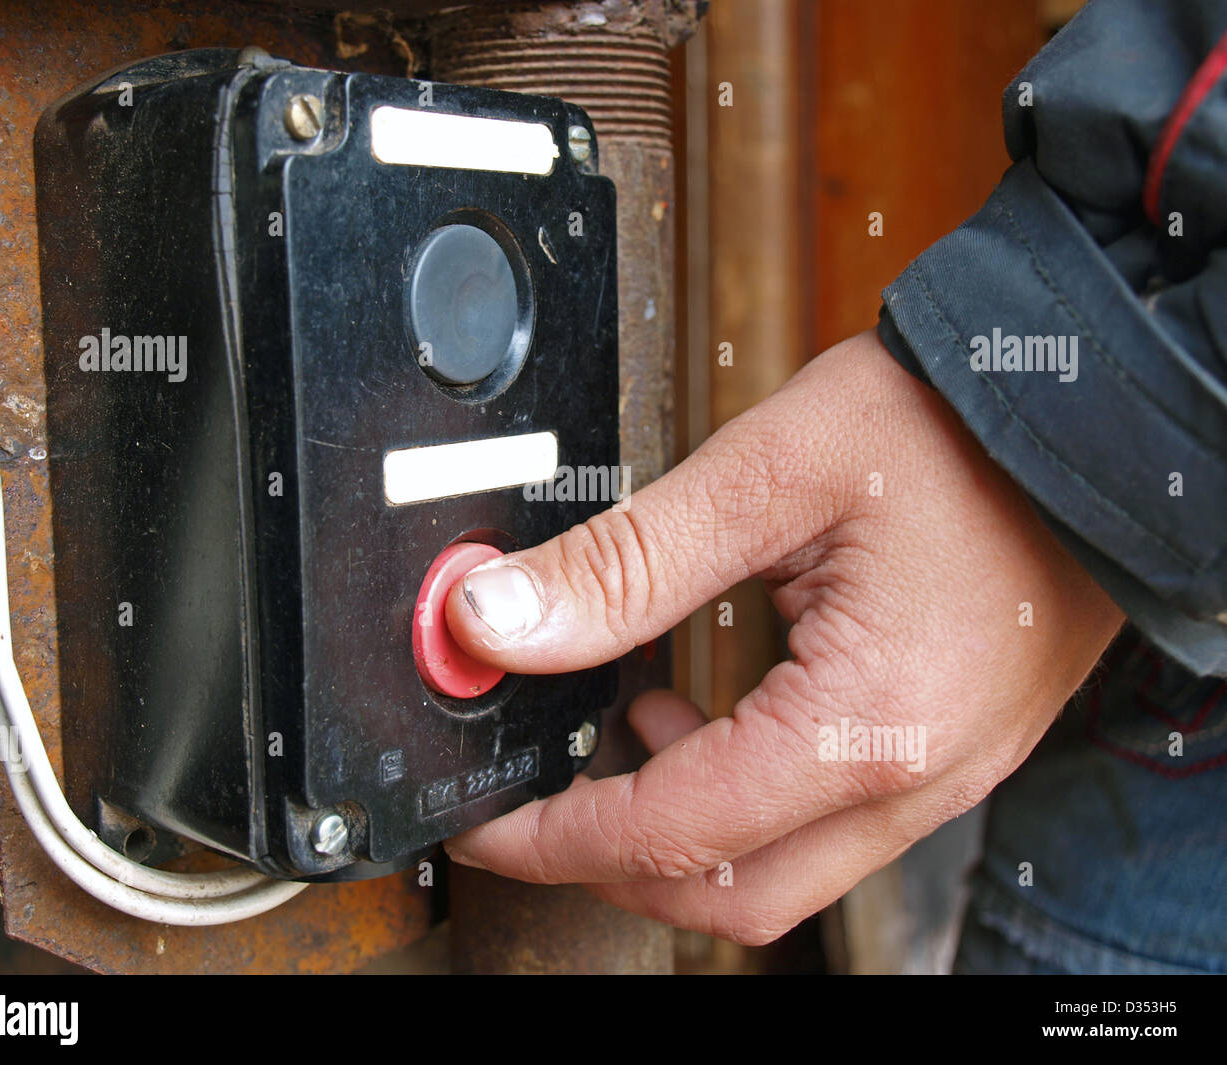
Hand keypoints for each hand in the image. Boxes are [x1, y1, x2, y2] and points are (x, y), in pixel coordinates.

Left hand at [443, 328, 1122, 943]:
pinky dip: (741, 797)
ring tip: (613, 741)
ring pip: (781, 870)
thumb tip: (501, 619)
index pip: (672, 831)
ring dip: (678, 831)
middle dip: (610, 862)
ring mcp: (945, 773)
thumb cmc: (955, 427)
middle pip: (730, 893)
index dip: (554, 839)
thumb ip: (625, 562)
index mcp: (870, 721)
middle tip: (537, 805)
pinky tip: (701, 718)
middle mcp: (918, 777)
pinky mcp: (950, 749)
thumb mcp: (768, 473)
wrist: (1085, 410)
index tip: (487, 823)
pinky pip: (827, 821)